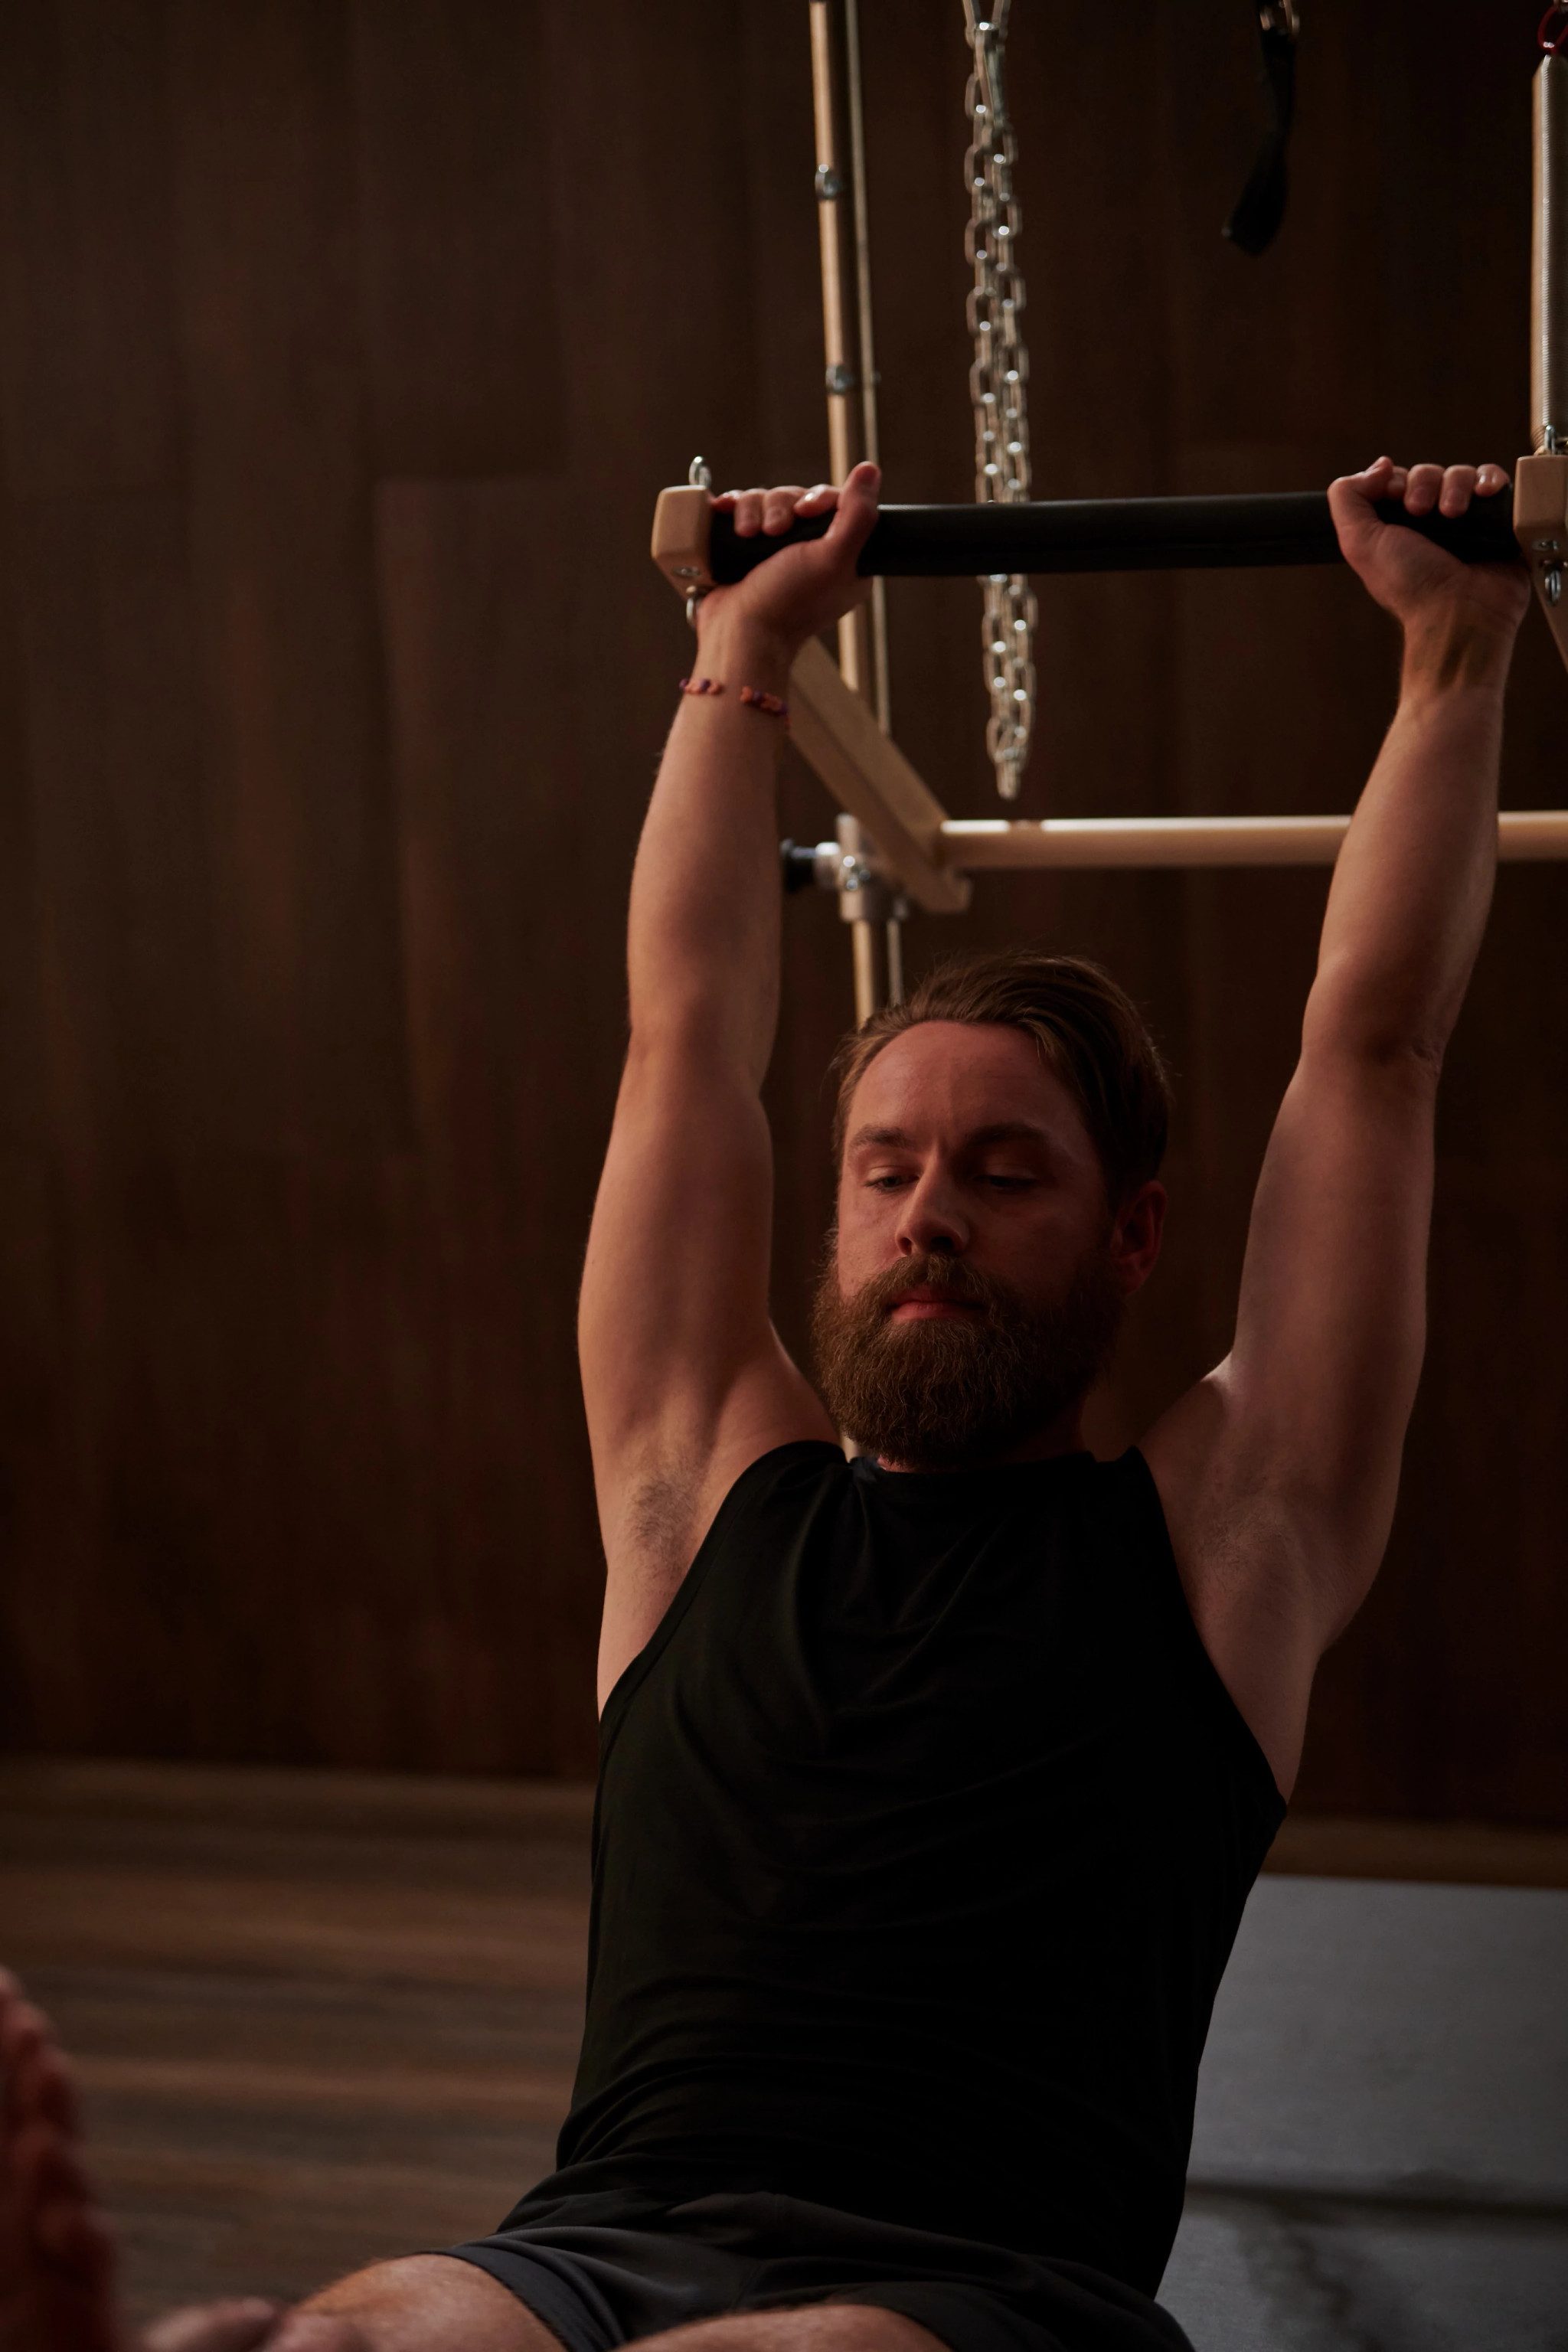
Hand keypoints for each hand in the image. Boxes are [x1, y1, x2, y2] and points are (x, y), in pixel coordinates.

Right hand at [695, 463, 879, 660]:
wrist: (738, 634)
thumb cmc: (788, 603)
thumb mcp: (833, 560)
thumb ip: (858, 516)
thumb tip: (870, 469)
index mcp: (842, 557)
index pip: (835, 503)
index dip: (818, 498)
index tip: (805, 511)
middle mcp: (811, 552)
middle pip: (796, 497)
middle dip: (779, 507)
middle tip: (772, 533)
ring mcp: (775, 551)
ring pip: (766, 500)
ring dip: (752, 510)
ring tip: (747, 535)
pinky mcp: (745, 550)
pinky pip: (741, 511)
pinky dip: (732, 508)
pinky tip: (724, 513)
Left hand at [1329, 457, 1530, 644]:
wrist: (1458, 613)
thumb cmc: (1409, 585)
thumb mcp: (1359, 542)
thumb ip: (1348, 500)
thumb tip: (1378, 466)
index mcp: (1398, 526)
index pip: (1398, 480)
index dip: (1396, 481)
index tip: (1397, 499)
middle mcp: (1431, 522)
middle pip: (1429, 472)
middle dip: (1424, 484)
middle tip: (1421, 511)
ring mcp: (1467, 520)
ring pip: (1461, 473)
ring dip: (1455, 485)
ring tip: (1453, 514)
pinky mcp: (1498, 520)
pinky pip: (1494, 482)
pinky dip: (1489, 480)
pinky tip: (1484, 493)